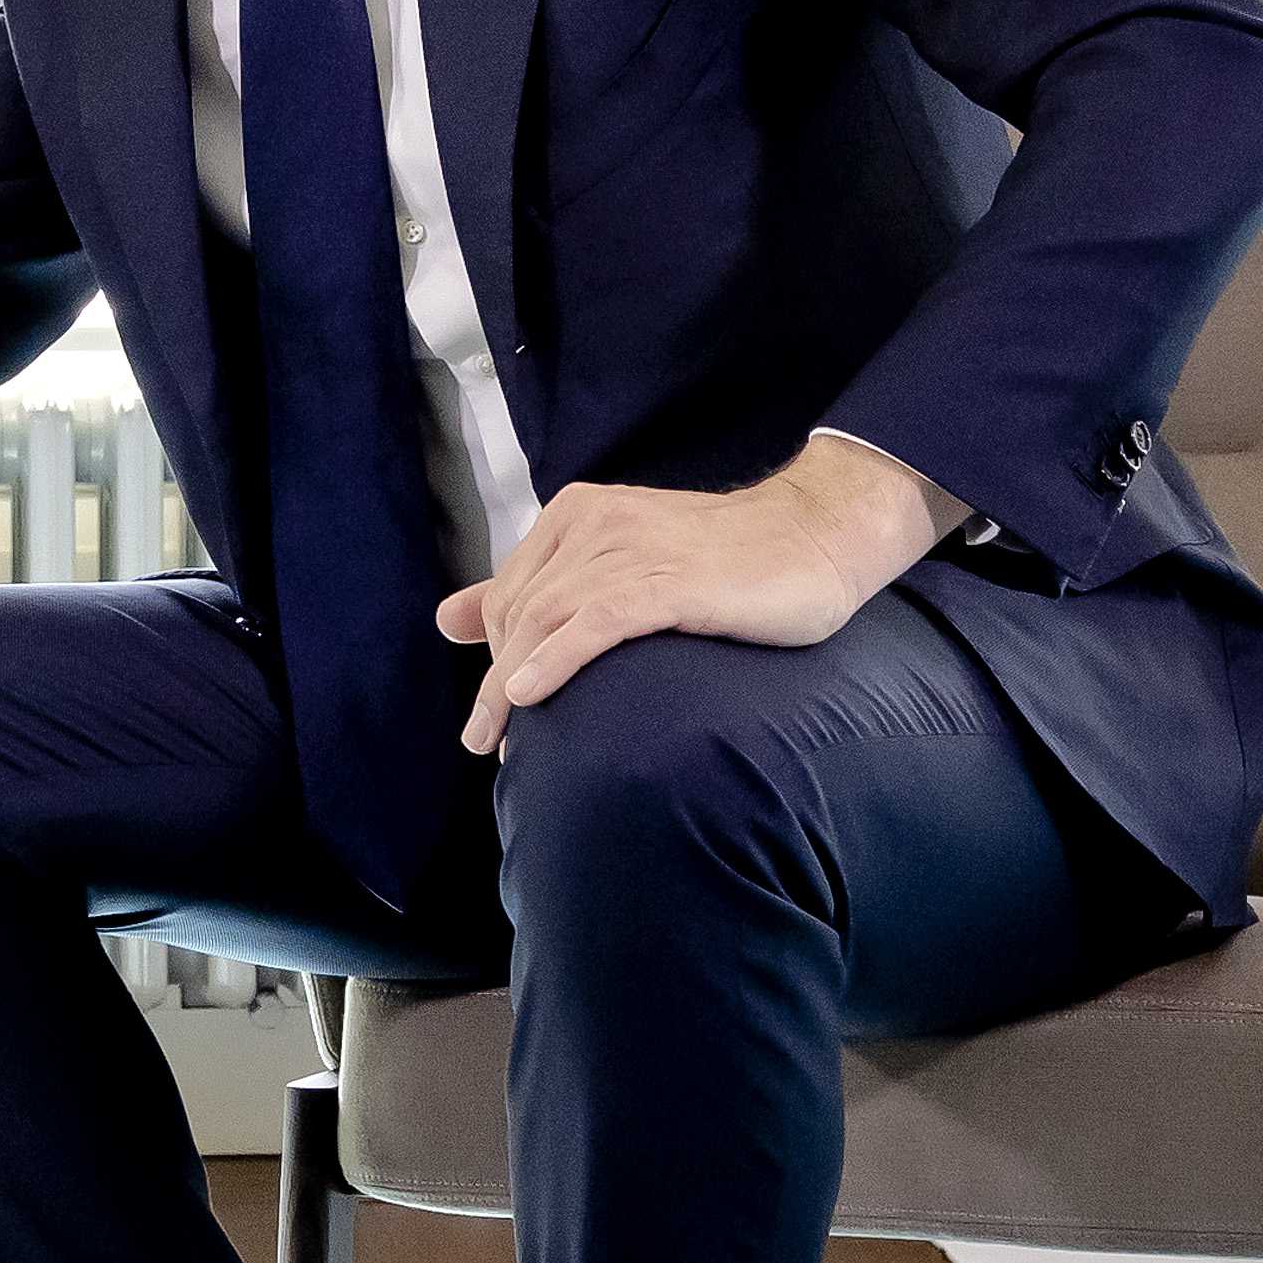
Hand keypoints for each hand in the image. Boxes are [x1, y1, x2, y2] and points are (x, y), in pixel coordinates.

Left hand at [432, 438, 937, 754]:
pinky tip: (529, 696)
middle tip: (487, 745)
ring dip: (512, 688)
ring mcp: (631, 550)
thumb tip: (445, 620)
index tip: (494, 714)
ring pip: (546, 621)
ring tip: (505, 746)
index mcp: (576, 516)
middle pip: (519, 613)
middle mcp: (593, 525)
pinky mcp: (670, 581)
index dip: (494, 656)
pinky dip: (553, 661)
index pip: (508, 594)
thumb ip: (536, 589)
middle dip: (495, 684)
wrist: (817, 534)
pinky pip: (594, 622)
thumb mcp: (621, 564)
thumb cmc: (726, 559)